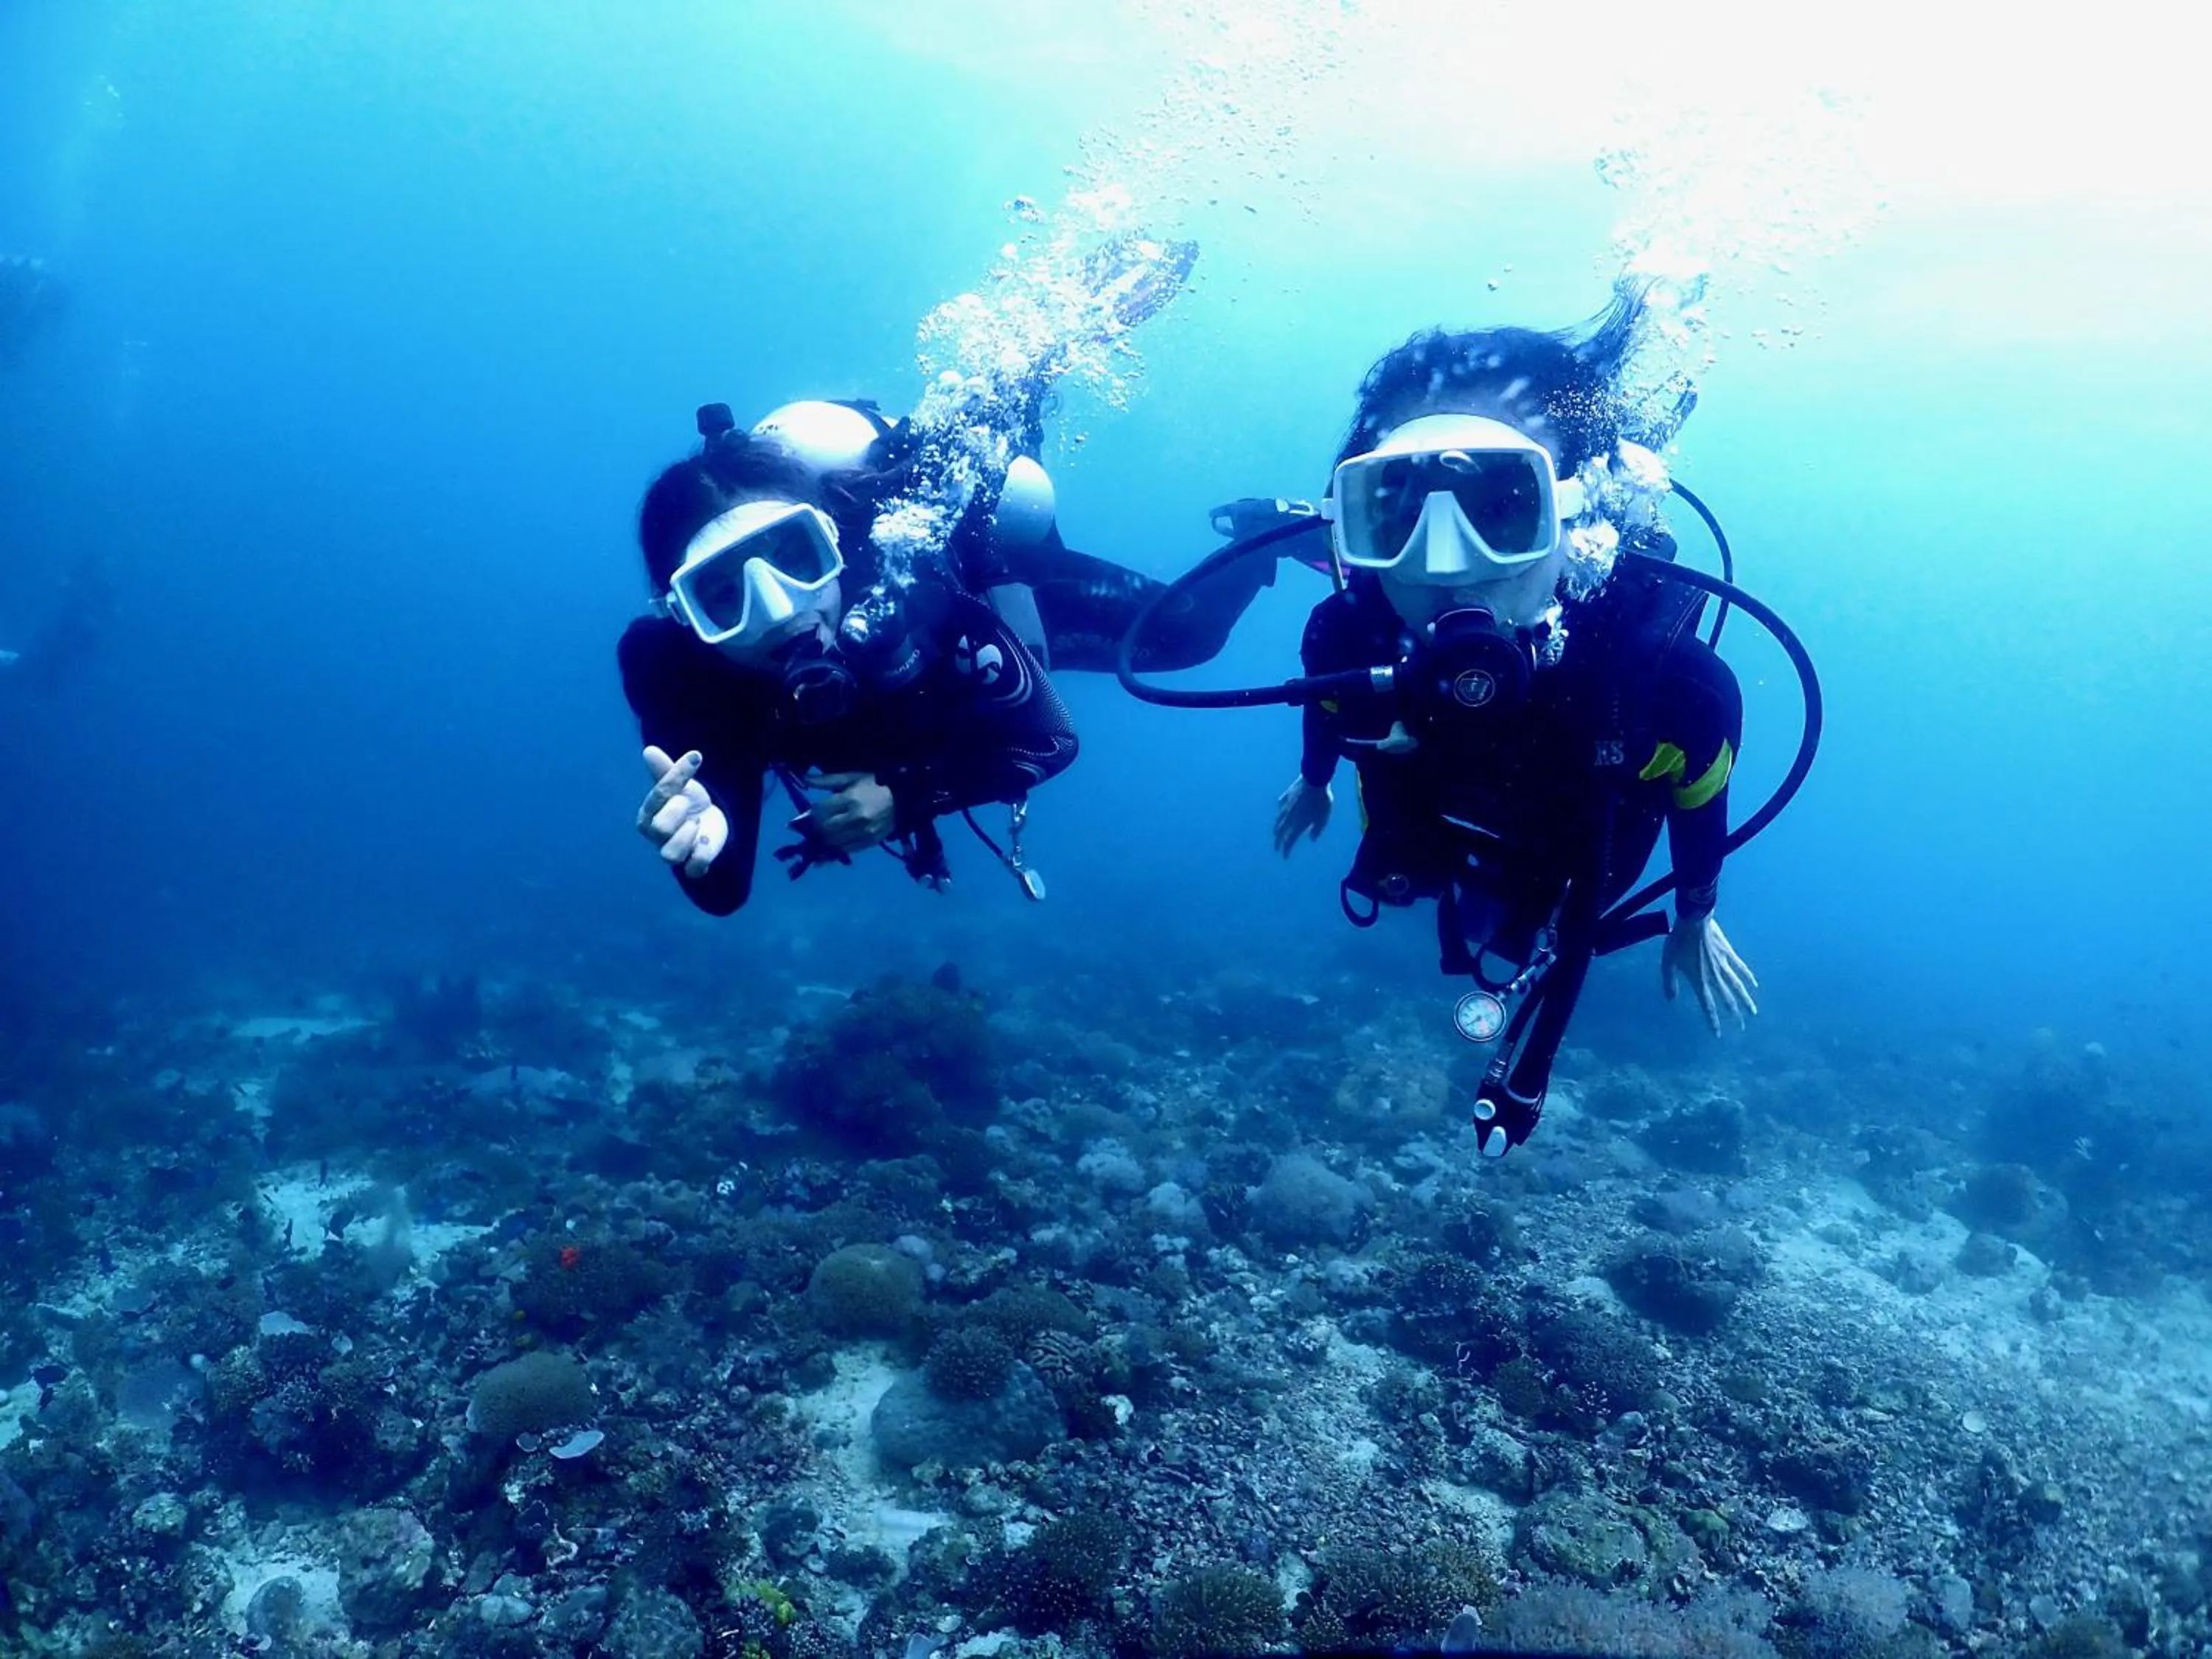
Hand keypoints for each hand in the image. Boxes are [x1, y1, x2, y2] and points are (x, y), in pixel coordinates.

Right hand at [637, 746, 727, 878]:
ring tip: (698, 825)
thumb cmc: (689, 801)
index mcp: (648, 814)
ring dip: (687, 837)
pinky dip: (703, 855)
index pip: (658, 795)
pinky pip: (693, 869)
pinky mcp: (693, 866)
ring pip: (670, 855)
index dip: (677, 777)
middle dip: (679, 812)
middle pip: (660, 829)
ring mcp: (674, 852)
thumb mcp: (681, 784)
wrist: (711, 820)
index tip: (695, 758)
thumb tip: (649, 750)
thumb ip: (666, 771)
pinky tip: (707, 839)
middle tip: (689, 805)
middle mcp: (656, 836)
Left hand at [801, 772, 896, 852]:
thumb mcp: (851, 778)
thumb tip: (804, 779)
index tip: (809, 813)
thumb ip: (826, 781)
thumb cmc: (874, 784)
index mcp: (850, 799)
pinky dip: (836, 849)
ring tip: (821, 836)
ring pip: (834, 842)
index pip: (821, 811)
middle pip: (825, 829)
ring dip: (824, 841)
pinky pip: (847, 850)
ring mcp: (864, 832)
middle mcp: (856, 818)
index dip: (811, 814)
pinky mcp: (870, 842)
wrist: (903, 797)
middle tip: (813, 826)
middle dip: (816, 828)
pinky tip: (832, 846)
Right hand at [1273, 776, 1331, 856]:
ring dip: (1276, 829)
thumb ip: (1317, 830)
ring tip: (1275, 833)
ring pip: (1278, 820)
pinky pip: (1281, 805)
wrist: (1314, 780)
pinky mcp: (1287, 796)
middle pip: (1280, 833)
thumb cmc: (1322, 801)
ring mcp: (1286, 806)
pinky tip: (1281, 810)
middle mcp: (1289, 817)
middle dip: (1278, 842)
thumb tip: (1311, 838)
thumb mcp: (1323, 818)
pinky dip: (1281, 810)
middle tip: (1277, 848)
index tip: (1285, 857)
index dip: (1286, 850)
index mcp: (1298, 824)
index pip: (1289, 841)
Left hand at [1662, 914, 1759, 1034]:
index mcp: (1699, 980)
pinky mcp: (1728, 953)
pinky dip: (1748, 977)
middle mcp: (1714, 976)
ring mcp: (1723, 964)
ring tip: (1753, 1012)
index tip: (1718, 1035)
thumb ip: (1669, 982)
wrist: (1694, 919)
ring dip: (1745, 1000)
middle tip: (1741, 1027)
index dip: (1712, 1021)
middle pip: (1726, 999)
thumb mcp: (1667, 962)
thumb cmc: (1677, 940)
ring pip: (1737, 986)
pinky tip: (1754, 985)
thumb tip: (1671, 999)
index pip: (1707, 1005)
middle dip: (1734, 1015)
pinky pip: (1740, 967)